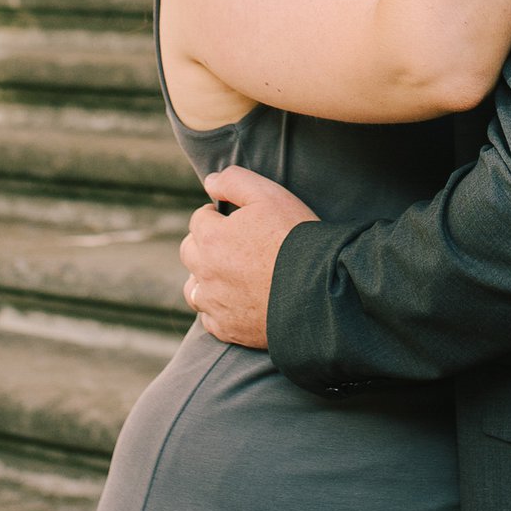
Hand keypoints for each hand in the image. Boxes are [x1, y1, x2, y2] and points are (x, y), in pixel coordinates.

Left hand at [180, 166, 318, 346]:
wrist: (320, 291)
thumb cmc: (296, 238)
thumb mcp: (270, 195)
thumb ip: (234, 181)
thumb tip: (209, 182)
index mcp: (211, 238)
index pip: (199, 219)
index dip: (218, 216)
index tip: (236, 220)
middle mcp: (205, 272)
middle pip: (190, 252)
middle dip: (205, 244)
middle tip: (234, 244)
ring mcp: (214, 303)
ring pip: (193, 288)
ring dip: (205, 278)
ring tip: (231, 274)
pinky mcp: (227, 329)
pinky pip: (210, 318)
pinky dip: (218, 309)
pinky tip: (238, 302)